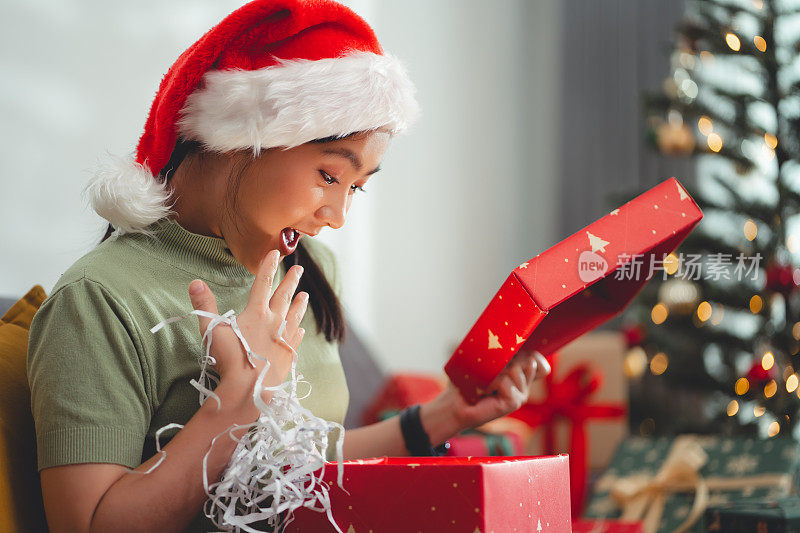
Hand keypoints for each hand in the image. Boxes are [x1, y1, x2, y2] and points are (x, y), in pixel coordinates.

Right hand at [187, 249, 308, 387]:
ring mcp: (284, 339)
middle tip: (298, 269)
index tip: (274, 253)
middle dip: (290, 281)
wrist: (249, 389)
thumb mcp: (211, 330)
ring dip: (299, 304)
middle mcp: (274, 322)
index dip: (268, 266)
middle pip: (284, 296)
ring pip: (294, 316)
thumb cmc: (228, 359)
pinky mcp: (289, 355)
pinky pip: (296, 338)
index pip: (263, 283)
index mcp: (256, 313)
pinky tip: (301, 328)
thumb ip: (204, 304)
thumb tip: (195, 282)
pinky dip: (299, 330)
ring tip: (304, 295)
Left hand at [424, 351, 550, 440]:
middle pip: (529, 360)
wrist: (455, 404)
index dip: (529, 354)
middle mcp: (524, 386)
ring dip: (495, 372)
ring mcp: (521, 396)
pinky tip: (484, 391)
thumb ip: (501, 352)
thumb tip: (508, 339)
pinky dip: (491, 382)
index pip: (538, 361)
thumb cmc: (468, 382)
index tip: (507, 356)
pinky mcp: (514, 403)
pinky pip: (506, 381)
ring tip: (485, 383)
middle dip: (506, 359)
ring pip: (516, 369)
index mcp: (520, 375)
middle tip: (490, 372)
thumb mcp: (486, 361)